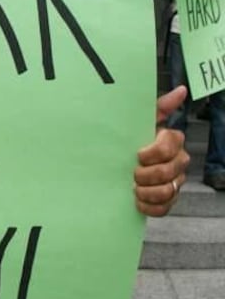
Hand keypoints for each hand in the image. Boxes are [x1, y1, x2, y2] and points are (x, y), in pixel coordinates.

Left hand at [133, 86, 189, 215]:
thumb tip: (181, 90)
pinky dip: (150, 207)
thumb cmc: (131, 137)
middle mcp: (177, 162)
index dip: (153, 153)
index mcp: (172, 142)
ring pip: (168, 191)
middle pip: (169, 171)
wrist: (116, 161)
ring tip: (134, 188)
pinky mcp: (166, 200)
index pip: (170, 146)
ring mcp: (174, 182)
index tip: (137, 154)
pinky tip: (137, 202)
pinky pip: (164, 208)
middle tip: (133, 173)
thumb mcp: (142, 120)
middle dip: (147, 174)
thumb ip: (160, 106)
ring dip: (148, 192)